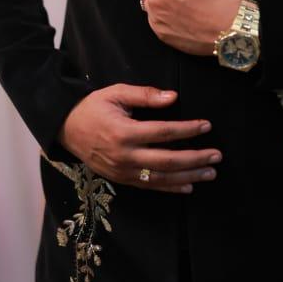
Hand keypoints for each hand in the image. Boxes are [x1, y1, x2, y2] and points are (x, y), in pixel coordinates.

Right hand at [56, 84, 222, 192]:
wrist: (65, 129)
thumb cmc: (93, 107)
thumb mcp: (116, 93)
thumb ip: (145, 95)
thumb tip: (173, 97)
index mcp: (125, 132)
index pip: (163, 133)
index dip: (188, 130)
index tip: (207, 126)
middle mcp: (125, 156)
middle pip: (168, 161)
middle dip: (195, 159)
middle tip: (217, 156)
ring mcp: (123, 171)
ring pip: (162, 178)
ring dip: (189, 176)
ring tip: (210, 172)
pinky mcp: (121, 180)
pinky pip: (150, 187)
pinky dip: (171, 188)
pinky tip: (189, 186)